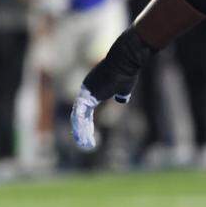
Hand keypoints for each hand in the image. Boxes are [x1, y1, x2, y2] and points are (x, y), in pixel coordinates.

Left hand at [71, 28, 152, 150]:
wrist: (125, 61)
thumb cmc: (126, 71)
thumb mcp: (124, 87)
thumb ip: (120, 94)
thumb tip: (122, 100)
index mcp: (93, 89)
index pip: (86, 109)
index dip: (87, 123)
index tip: (90, 134)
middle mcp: (86, 91)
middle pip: (80, 114)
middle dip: (83, 130)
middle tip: (86, 144)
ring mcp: (85, 92)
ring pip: (79, 116)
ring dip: (81, 131)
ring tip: (85, 145)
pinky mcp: (87, 95)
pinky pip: (80, 115)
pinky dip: (81, 126)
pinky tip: (84, 137)